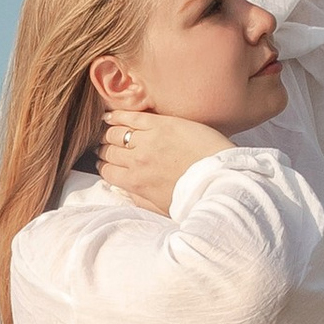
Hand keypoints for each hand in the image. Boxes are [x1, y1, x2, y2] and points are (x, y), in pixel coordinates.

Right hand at [96, 108, 232, 212]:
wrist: (219, 179)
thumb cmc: (194, 196)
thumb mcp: (162, 208)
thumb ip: (140, 199)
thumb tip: (126, 191)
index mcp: (135, 183)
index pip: (107, 172)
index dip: (104, 166)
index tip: (105, 162)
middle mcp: (136, 161)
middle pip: (109, 151)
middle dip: (105, 149)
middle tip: (107, 145)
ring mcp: (147, 141)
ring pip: (115, 133)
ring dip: (109, 132)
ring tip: (109, 130)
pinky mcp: (161, 124)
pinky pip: (131, 117)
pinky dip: (117, 115)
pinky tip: (110, 115)